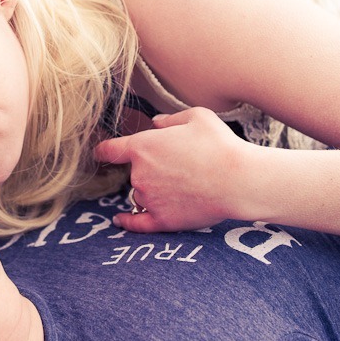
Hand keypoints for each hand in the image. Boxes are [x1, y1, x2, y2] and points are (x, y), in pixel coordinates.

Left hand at [95, 107, 256, 232]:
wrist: (239, 180)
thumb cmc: (219, 145)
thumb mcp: (196, 117)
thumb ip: (170, 119)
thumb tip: (156, 123)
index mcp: (142, 146)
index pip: (110, 150)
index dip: (103, 151)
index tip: (100, 153)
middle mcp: (139, 174)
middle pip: (132, 173)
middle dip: (148, 169)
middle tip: (178, 166)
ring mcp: (149, 199)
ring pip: (141, 194)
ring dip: (152, 191)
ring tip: (183, 185)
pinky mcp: (162, 221)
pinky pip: (136, 223)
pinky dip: (126, 222)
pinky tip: (119, 220)